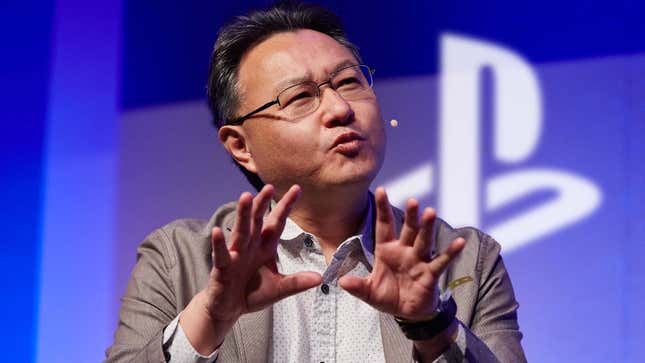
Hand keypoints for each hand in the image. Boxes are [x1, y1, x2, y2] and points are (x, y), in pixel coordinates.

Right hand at [181, 184, 321, 353]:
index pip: (277, 222)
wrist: (229, 309)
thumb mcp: (279, 288)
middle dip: (263, 204)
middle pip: (257, 221)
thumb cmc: (252, 293)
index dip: (285, 206)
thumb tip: (320, 278)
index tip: (297, 189)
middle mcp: (250, 246)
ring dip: (243, 214)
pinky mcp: (222, 267)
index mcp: (265, 247)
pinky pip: (221, 254)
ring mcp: (235, 255)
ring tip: (245, 197)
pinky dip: (219, 243)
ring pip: (240, 231)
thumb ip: (297, 282)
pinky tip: (218, 231)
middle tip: (269, 187)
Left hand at [339, 187, 464, 320]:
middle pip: (408, 230)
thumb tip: (341, 281)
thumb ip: (357, 286)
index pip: (384, 225)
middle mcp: (404, 251)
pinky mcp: (430, 274)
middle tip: (412, 200)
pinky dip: (451, 253)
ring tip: (430, 212)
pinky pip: (441, 262)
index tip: (382, 190)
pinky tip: (459, 242)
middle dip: (410, 216)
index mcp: (386, 250)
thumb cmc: (388, 296)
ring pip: (423, 241)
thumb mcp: (369, 292)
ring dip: (427, 228)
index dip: (383, 209)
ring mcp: (418, 261)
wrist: (407, 313)